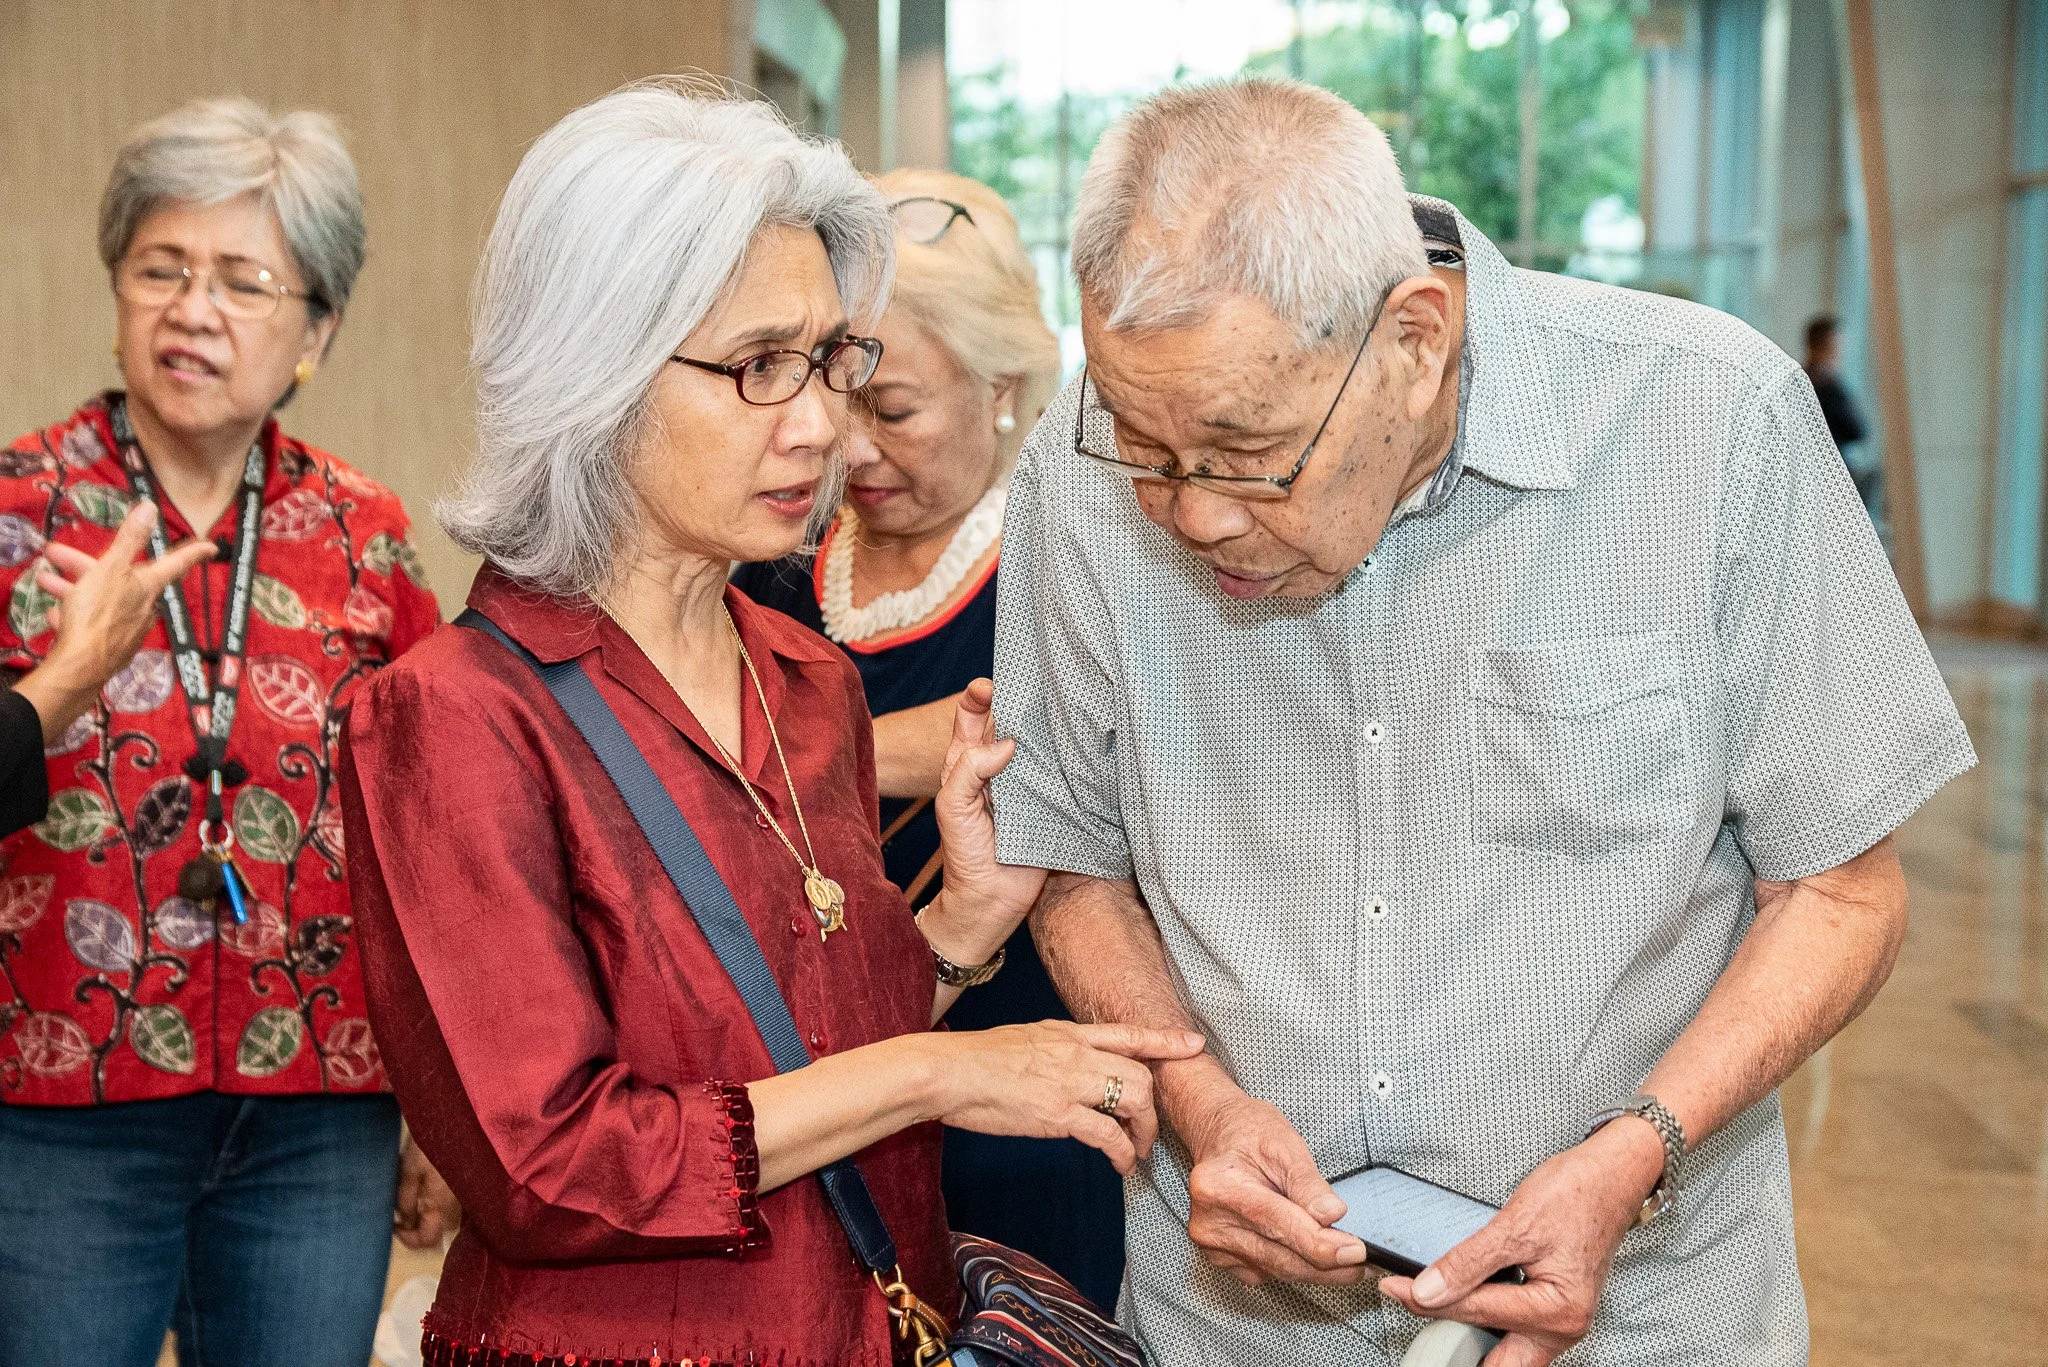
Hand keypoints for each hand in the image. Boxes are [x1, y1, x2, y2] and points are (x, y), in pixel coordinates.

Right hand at [16, 501, 214, 742]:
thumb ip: (129, 539)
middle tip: (56, 554)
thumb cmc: (96, 614)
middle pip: (119, 579)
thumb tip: (150, 508)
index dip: (193, 552)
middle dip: (86, 565)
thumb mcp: (110, 568)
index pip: (175, 563)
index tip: (210, 547)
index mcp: (147, 587)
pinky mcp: (109, 649)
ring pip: (101, 600)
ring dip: (74, 588)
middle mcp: (143, 608)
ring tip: (46, 581)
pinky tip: (56, 614)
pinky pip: (92, 625)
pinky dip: (74, 615)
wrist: (80, 666)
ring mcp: (127, 631)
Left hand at [394, 1133, 461, 1249]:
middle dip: (415, 1225)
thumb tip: (404, 1221)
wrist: (451, 1119)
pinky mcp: (458, 1180)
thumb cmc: (428, 1146)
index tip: (393, 1226)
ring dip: (421, 1211)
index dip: (408, 1240)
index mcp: (439, 1205)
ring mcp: (457, 1192)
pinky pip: (443, 1199)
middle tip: (397, 1211)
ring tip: (405, 1193)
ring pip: (438, 1213)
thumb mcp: (409, 1172)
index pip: (428, 1239)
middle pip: (435, 1228)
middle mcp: (452, 1203)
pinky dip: (428, 1198)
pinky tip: (417, 1181)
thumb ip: (405, 1201)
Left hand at [930, 678, 1045, 953]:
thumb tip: (1008, 742)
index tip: (990, 688)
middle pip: (1013, 722)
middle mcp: (1000, 767)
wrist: (992, 899)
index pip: (972, 716)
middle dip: (1024, 702)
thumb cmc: (965, 852)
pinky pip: (1064, 775)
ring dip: (1051, 729)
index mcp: (968, 761)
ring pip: (1041, 745)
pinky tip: (1083, 742)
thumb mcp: (952, 805)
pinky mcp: (1053, 802)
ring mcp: (1029, 784)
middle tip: (1039, 685)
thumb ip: (970, 768)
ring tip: (1066, 704)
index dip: (979, 696)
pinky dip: (1072, 760)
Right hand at [930, 1021, 1205, 1174]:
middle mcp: (1077, 1052)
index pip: (1129, 1033)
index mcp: (1069, 1033)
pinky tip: (1119, 1164)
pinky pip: (1107, 1134)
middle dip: (1154, 1107)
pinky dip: (1121, 1153)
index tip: (1193, 1044)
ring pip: (1133, 1100)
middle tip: (1148, 1132)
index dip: (1165, 1040)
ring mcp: (1070, 1082)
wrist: (949, 1071)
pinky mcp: (1057, 1113)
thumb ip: (1057, 1051)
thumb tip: (1073, 1070)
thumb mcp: (1026, 1038)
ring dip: (1143, 1132)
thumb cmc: (977, 1060)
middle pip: (1141, 1073)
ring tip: (1137, 1151)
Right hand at [1168, 1058, 1370, 1286]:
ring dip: (1318, 1270)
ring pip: (1278, 1271)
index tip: (1358, 1250)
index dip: (1321, 1244)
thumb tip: (1332, 1216)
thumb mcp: (1284, 1143)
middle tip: (1365, 1261)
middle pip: (1280, 1258)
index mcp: (1219, 1188)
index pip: (1278, 1225)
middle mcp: (1210, 1222)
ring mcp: (1213, 1245)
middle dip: (1328, 1265)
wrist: (1219, 1136)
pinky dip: (1298, 1267)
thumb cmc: (1249, 1133)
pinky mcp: (1222, 1259)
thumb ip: (1308, 1183)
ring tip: (1350, 1260)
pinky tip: (1316, 1254)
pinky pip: (1269, 1272)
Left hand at [1378, 1118, 1666, 1365]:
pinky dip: (1484, 1323)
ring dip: (1468, 1338)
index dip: (1427, 1300)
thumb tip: (1427, 1291)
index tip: (1394, 1287)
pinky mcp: (1551, 1311)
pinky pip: (1513, 1332)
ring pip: (1505, 1354)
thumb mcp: (1515, 1224)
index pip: (1476, 1312)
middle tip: (1414, 1323)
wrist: (1610, 1176)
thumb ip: (1468, 1263)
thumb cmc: (1577, 1194)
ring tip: (1428, 1313)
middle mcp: (1563, 1327)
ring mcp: (1559, 1323)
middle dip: (1457, 1351)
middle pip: (1497, 1361)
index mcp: (1558, 1311)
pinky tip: (1458, 1305)